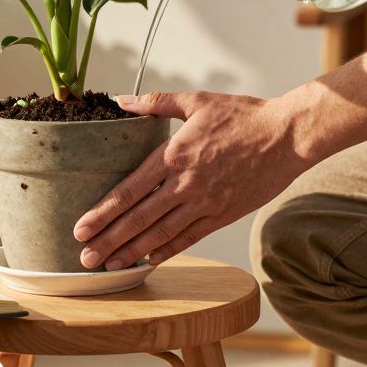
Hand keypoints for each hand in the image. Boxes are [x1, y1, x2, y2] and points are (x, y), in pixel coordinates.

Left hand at [73, 91, 309, 270]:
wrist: (286, 135)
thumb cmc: (242, 115)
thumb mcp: (196, 101)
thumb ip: (156, 103)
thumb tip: (122, 100)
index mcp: (173, 155)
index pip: (129, 190)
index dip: (102, 212)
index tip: (80, 227)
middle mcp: (185, 183)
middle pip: (138, 218)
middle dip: (109, 240)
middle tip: (85, 257)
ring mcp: (205, 202)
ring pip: (161, 234)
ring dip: (132, 252)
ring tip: (109, 266)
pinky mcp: (223, 214)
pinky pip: (190, 237)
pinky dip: (168, 251)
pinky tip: (149, 261)